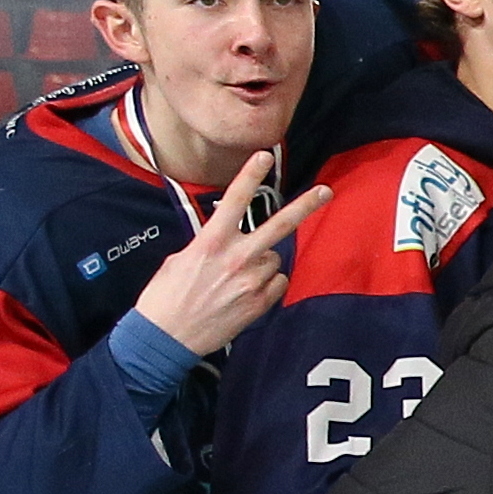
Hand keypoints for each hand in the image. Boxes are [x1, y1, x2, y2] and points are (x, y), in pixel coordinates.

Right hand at [133, 153, 323, 356]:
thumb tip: (229, 238)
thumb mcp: (180, 259)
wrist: (166, 337)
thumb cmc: (167, 296)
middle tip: (326, 191)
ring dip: (262, 262)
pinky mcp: (262, 302)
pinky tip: (244, 293)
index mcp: (210, 242)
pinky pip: (277, 282)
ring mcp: (252, 281)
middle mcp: (236, 258)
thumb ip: (210, 244)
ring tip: (234, 278)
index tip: (264, 156)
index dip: (250, 176)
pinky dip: (267, 284)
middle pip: (279, 226)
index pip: (235, 201)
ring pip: (274, 258)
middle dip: (305, 206)